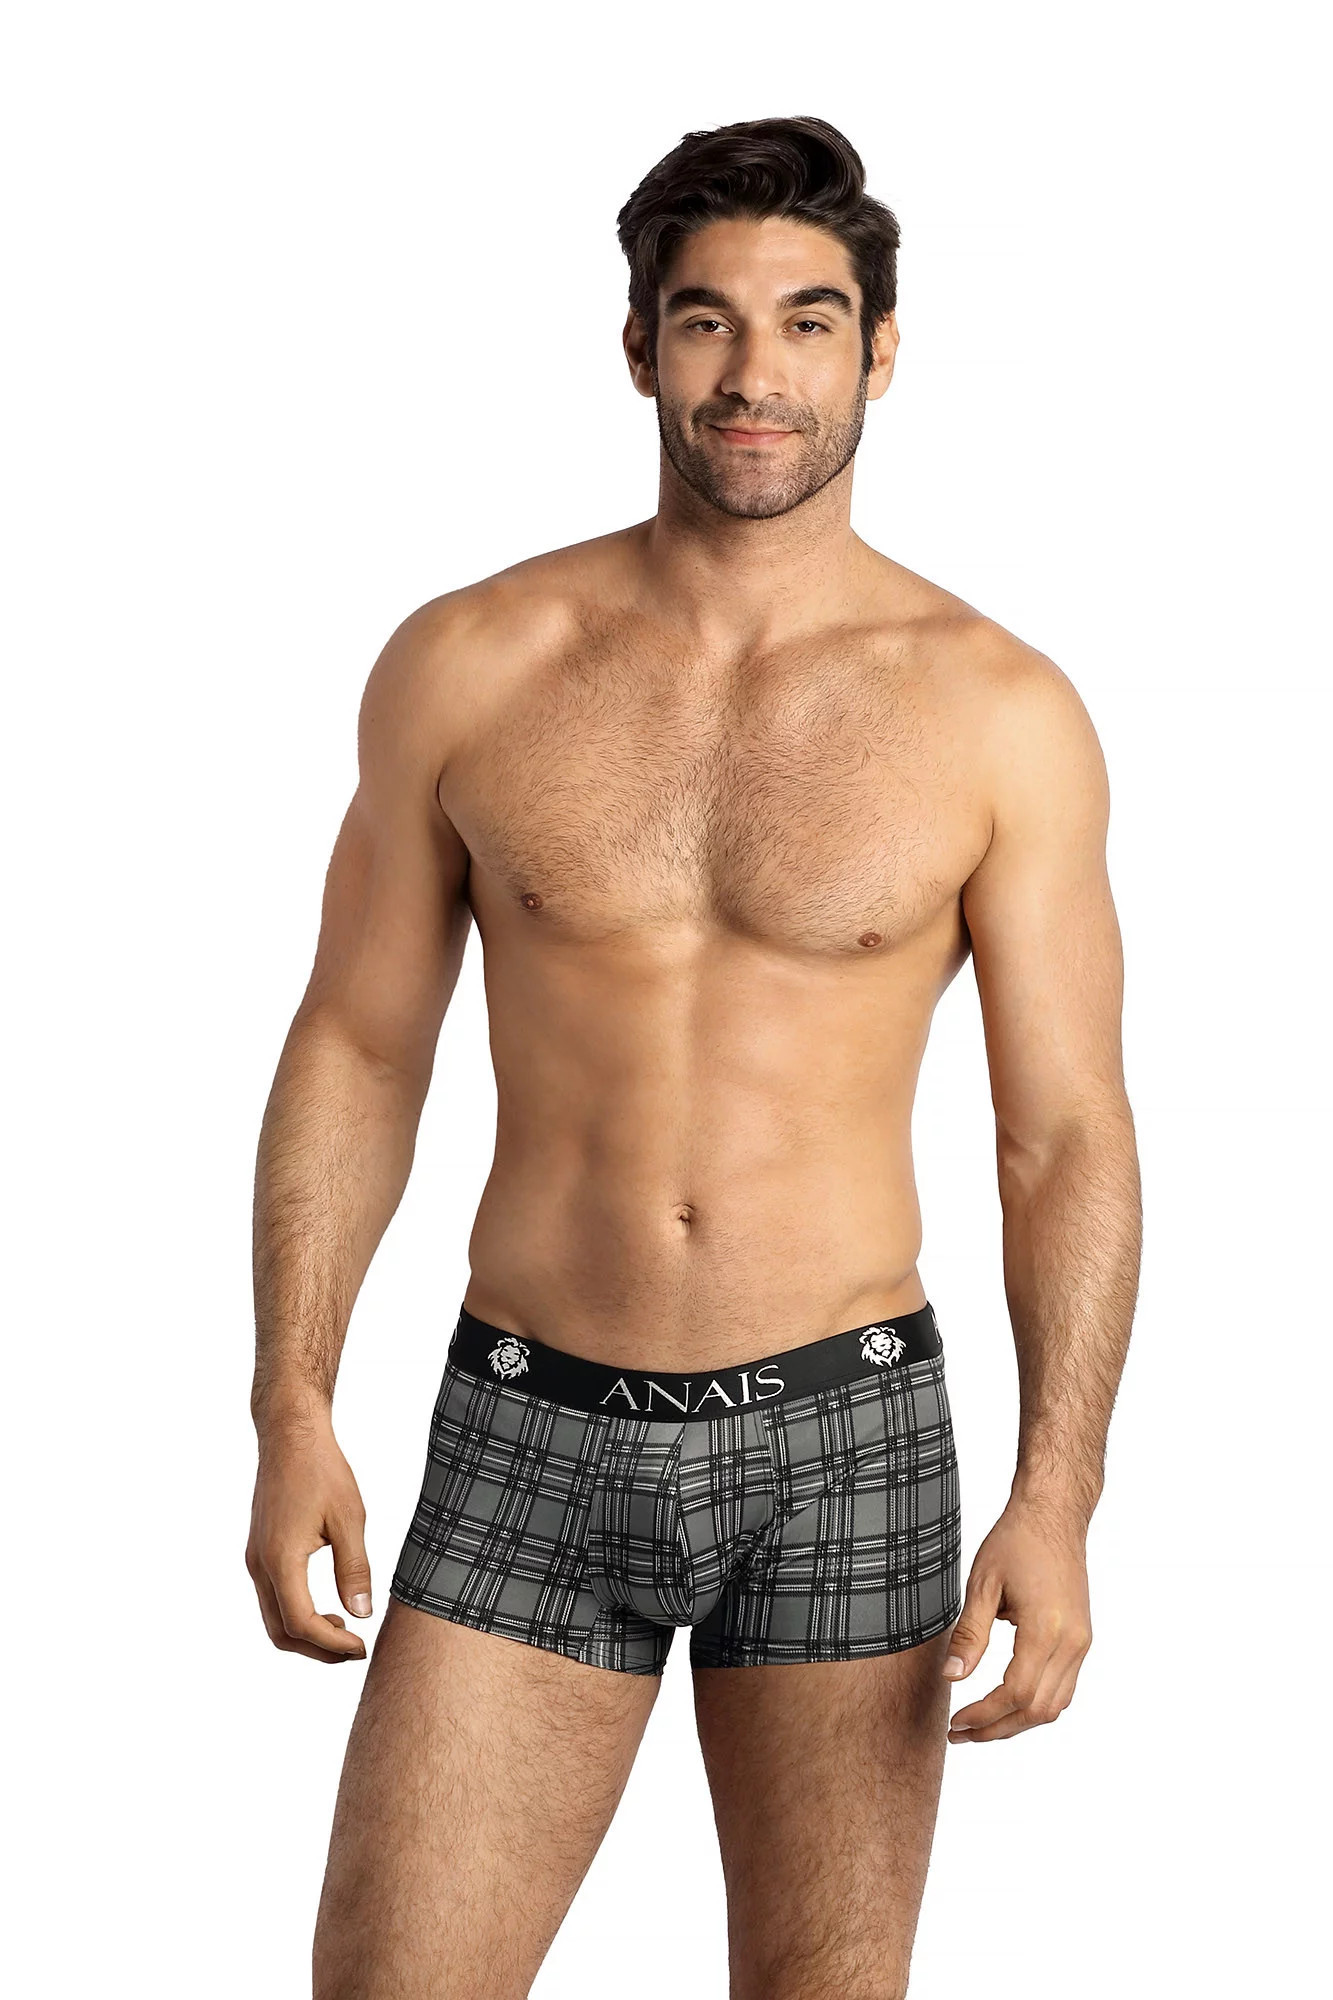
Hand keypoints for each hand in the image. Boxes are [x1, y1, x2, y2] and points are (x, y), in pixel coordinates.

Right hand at [246, 1414, 373, 1662]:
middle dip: (317, 1650)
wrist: (290, 1436)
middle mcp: (259, 1565)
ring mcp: (255, 1559)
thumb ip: (354, 1569)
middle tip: (354, 1650)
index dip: (332, 1644)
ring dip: (306, 1635)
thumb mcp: (349, 1518)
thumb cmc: (322, 1470)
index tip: (362, 1647)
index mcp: (281, 1558)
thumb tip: (362, 1614)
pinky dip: (296, 1614)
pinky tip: (327, 1607)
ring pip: (272, 1618)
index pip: (301, 1623)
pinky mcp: (258, 1552)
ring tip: (344, 1630)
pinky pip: (272, 1598)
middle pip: (280, 1632)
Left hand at [943, 1500, 1092, 1741]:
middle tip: (960, 1734)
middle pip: (1038, 1710)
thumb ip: (969, 1635)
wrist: (1054, 1515)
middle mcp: (1072, 1643)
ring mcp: (1082, 1643)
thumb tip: (952, 1677)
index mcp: (1047, 1629)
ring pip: (1055, 1706)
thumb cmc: (1016, 1541)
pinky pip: (1063, 1688)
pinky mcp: (1082, 1639)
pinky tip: (1006, 1702)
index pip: (1016, 1694)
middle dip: (998, 1729)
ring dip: (1018, 1722)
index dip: (984, 1716)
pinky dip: (1035, 1704)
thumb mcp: (982, 1584)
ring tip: (980, 1725)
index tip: (955, 1722)